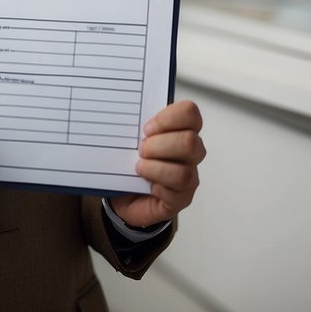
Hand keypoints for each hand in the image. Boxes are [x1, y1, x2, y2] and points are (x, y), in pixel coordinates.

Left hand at [109, 100, 204, 229]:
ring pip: (184, 172)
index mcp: (181, 129)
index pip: (189, 112)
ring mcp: (189, 177)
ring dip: (155, 169)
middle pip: (190, 142)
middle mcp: (191, 152)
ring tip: (139, 168)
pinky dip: (157, 187)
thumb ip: (133, 125)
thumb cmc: (129, 160)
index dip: (168, 118)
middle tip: (141, 150)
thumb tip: (119, 115)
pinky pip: (174, 194)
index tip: (146, 128)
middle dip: (159, 145)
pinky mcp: (181, 199)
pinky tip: (147, 185)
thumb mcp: (130, 137)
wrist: (123, 192)